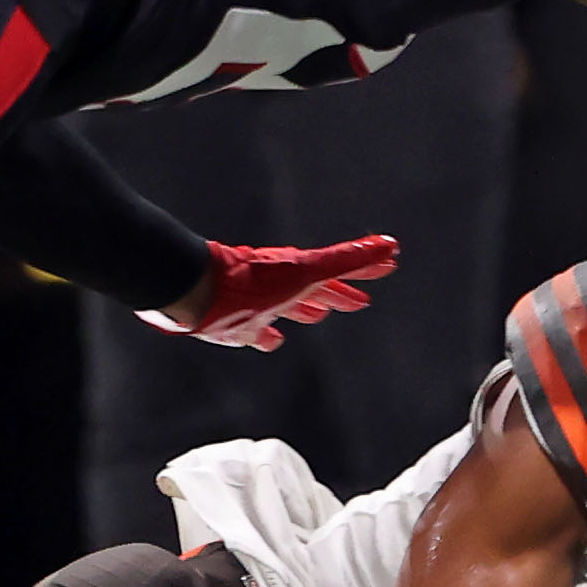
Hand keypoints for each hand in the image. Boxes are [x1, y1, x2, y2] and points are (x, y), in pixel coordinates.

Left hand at [144, 234, 397, 350]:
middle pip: (315, 289)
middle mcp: (279, 285)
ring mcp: (256, 304)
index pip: (339, 270)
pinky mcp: (235, 325)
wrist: (196, 291)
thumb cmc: (252, 282)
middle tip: (360, 301)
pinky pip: (258, 331)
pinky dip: (269, 336)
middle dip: (337, 294)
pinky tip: (272, 342)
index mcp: (299, 271)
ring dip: (306, 310)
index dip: (363, 269)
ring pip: (288, 306)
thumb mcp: (308, 271)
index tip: (386, 266)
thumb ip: (348, 258)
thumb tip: (390, 244)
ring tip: (318, 316)